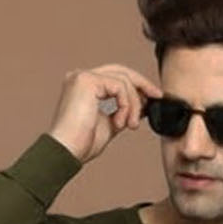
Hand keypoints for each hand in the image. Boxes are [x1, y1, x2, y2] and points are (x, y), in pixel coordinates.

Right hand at [48, 64, 162, 165]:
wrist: (66, 152)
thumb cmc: (81, 144)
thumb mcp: (107, 126)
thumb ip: (120, 113)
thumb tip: (139, 108)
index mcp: (84, 86)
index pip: (115, 77)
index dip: (136, 85)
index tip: (152, 98)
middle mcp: (82, 77)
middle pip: (121, 71)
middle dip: (142, 84)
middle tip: (156, 97)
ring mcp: (83, 77)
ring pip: (123, 80)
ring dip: (133, 104)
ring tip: (130, 125)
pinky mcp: (87, 81)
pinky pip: (119, 86)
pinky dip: (125, 105)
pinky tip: (120, 123)